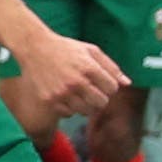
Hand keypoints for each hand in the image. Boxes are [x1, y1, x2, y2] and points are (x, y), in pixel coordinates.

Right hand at [1, 24, 123, 131]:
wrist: (34, 48)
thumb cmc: (65, 48)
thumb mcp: (90, 51)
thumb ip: (111, 66)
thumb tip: (127, 83)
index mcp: (89, 68)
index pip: (112, 89)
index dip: (109, 86)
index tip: (101, 81)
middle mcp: (76, 82)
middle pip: (101, 103)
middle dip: (100, 97)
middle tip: (92, 90)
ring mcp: (62, 93)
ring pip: (86, 111)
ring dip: (85, 104)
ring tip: (78, 93)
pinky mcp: (49, 100)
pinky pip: (68, 113)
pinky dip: (69, 108)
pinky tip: (65, 95)